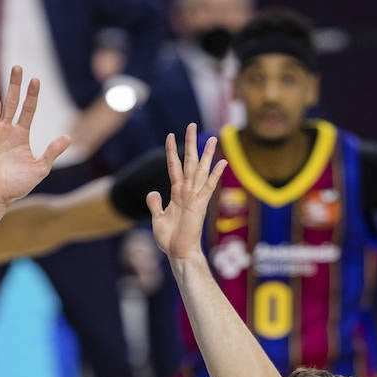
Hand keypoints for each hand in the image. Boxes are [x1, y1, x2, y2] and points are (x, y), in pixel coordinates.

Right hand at [0, 66, 70, 210]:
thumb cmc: (17, 185)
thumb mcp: (39, 169)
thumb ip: (52, 152)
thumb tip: (68, 138)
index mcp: (21, 135)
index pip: (28, 110)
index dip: (32, 95)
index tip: (36, 80)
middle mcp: (6, 130)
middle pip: (11, 102)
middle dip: (14, 85)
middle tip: (17, 67)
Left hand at [147, 124, 226, 260]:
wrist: (178, 253)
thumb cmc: (169, 239)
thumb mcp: (157, 219)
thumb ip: (155, 204)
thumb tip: (153, 192)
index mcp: (177, 194)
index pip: (174, 167)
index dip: (172, 151)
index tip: (170, 135)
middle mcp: (187, 192)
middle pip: (190, 162)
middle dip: (190, 143)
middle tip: (191, 124)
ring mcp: (195, 197)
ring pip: (201, 170)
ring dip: (206, 154)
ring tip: (213, 138)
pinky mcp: (200, 205)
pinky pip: (209, 187)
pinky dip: (216, 175)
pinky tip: (223, 162)